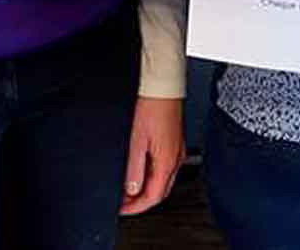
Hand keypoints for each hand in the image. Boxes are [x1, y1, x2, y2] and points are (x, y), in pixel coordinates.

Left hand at [119, 96, 185, 215]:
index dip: (135, 207)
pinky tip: (140, 171)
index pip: (153, 197)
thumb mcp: (136, 143)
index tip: (121, 209)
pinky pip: (165, 169)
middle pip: (160, 192)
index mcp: (167, 161)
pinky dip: (152, 177)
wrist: (163, 90)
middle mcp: (176, 159)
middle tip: (124, 201)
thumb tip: (131, 190)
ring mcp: (177, 151)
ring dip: (147, 189)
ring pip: (163, 182)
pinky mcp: (175, 144)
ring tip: (128, 187)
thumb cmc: (151, 110)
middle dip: (142, 201)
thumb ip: (134, 169)